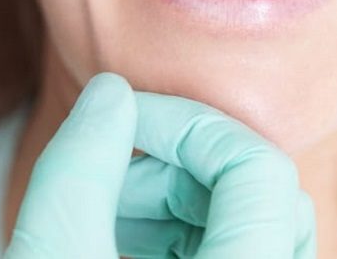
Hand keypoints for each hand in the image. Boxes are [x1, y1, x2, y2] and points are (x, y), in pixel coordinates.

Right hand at [4, 73, 316, 257]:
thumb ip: (78, 170)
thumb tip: (110, 93)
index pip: (258, 167)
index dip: (186, 124)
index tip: (122, 120)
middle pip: (256, 185)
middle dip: (175, 158)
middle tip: (111, 169)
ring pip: (249, 214)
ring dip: (178, 191)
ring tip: (112, 208)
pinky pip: (237, 243)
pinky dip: (184, 225)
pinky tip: (128, 238)